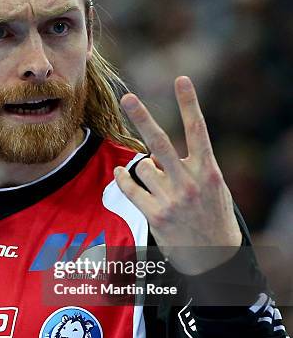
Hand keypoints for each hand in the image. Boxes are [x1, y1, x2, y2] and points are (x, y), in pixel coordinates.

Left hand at [114, 76, 241, 274]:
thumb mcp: (213, 188)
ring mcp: (171, 199)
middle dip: (143, 117)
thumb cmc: (213, 215)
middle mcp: (189, 182)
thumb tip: (153, 157)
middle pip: (160, 142)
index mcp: (207, 170)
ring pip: (142, 167)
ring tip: (156, 181)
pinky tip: (122, 175)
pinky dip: (123, 179)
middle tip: (127, 98)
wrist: (215, 257)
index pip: (198, 130)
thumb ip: (190, 167)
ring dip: (143, 169)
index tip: (182, 80)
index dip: (189, 103)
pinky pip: (130, 188)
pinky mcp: (155, 215)